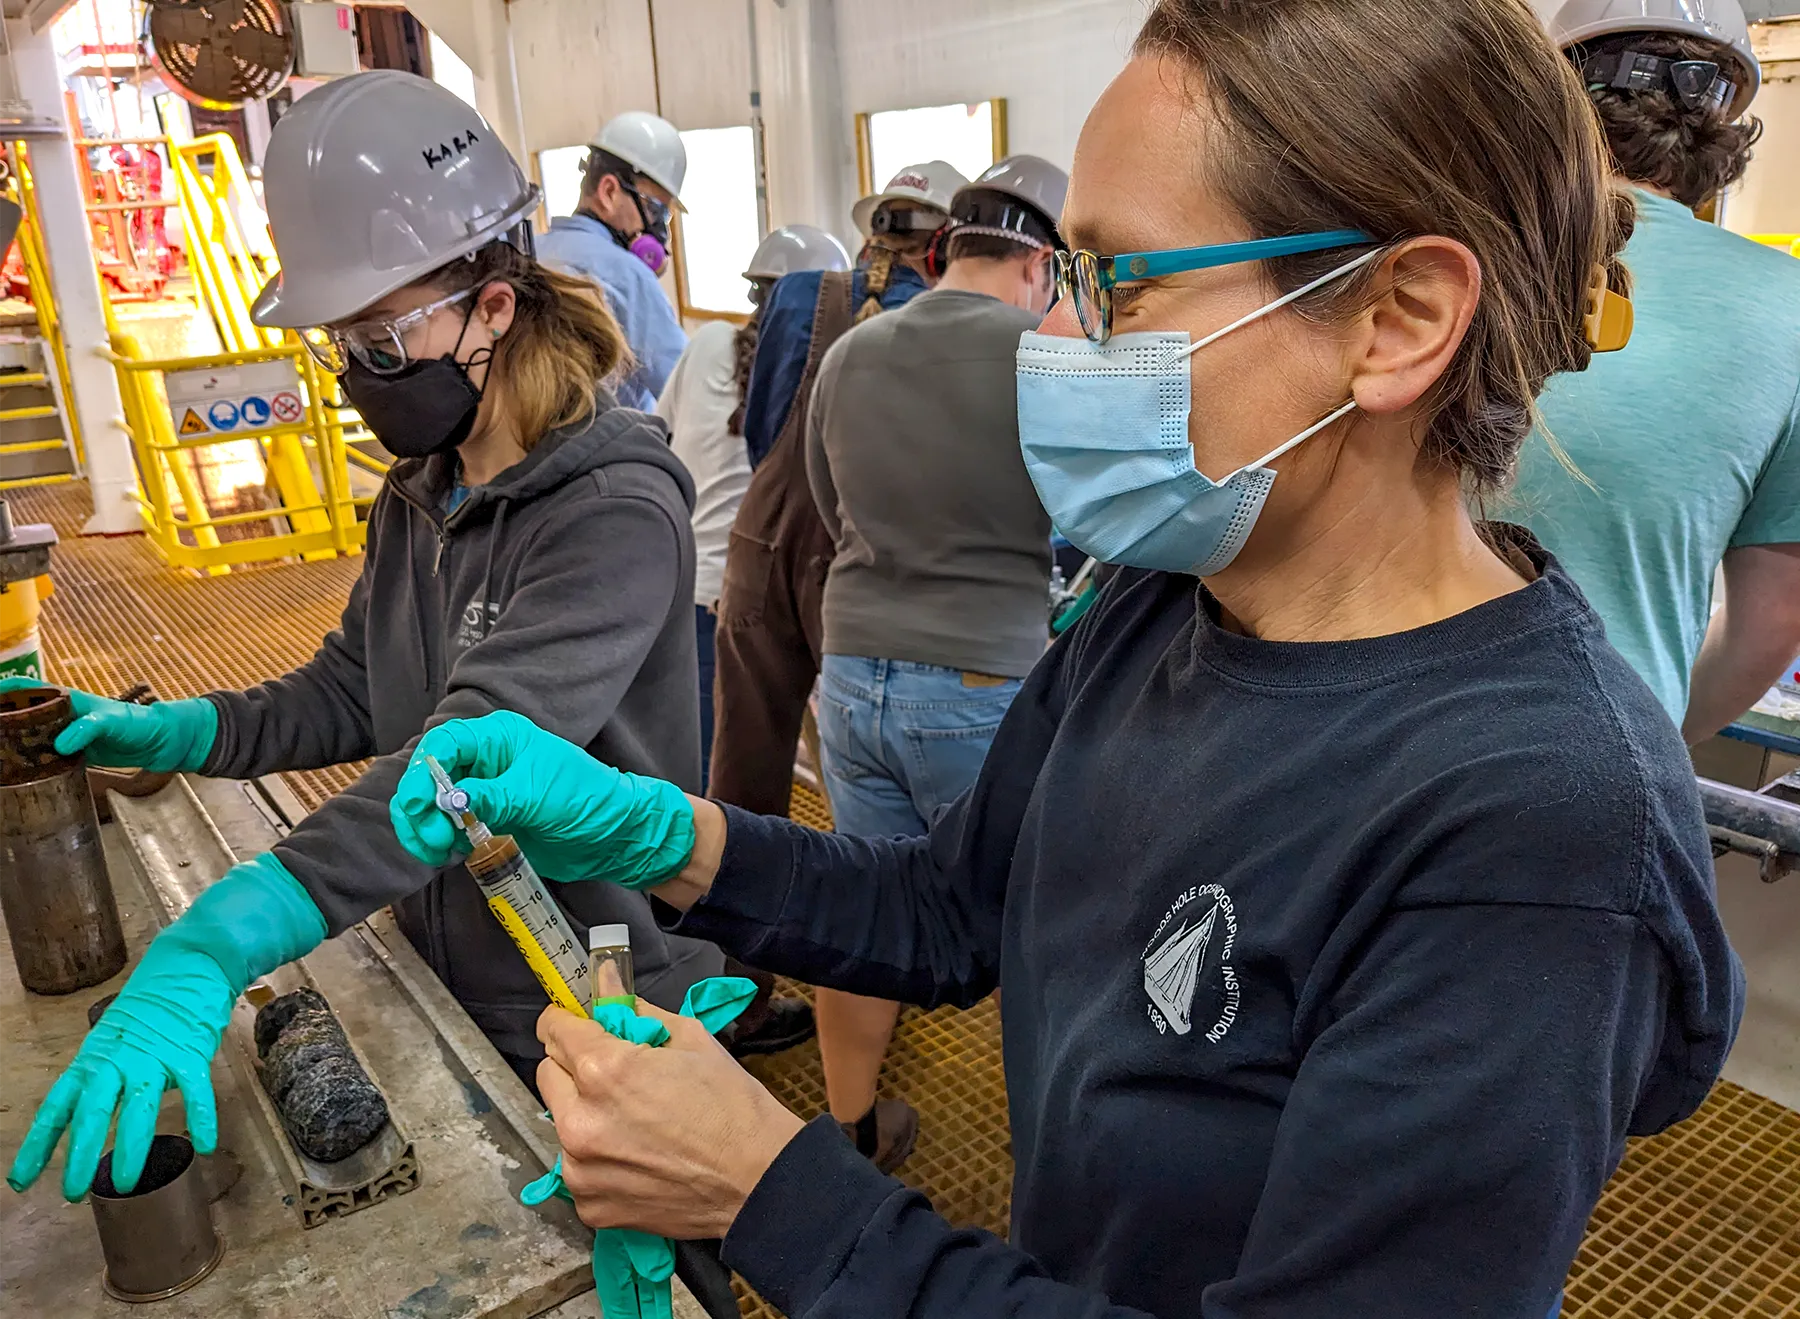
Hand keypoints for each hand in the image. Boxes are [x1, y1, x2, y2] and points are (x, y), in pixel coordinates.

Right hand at [0, 678, 217, 771]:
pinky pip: (42, 759)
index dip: (0, 692)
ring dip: (10, 745)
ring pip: (27, 738)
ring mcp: (63, 736)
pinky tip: (15, 774)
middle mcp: (59, 716)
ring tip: (0, 756)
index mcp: (64, 699)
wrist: (163, 743)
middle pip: (18, 715)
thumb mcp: (113, 720)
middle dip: (2, 722)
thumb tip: (59, 745)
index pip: (22, 688)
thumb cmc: (140, 722)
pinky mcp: (71, 756)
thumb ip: (88, 728)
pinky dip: (28, 764)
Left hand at [6, 854, 324, 1199]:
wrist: (191, 962)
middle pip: (92, 1112)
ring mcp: (155, 1056)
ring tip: (124, 1184)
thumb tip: (90, 1118)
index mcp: (94, 1059)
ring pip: (138, 1107)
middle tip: (72, 1194)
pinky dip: (200, 1117)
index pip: (57, 1106)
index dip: (38, 1144)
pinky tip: (205, 1145)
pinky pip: (195, 1090)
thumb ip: (106, 1075)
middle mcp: (118, 1060)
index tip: (21, 1182)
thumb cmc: (153, 1007)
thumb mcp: (116, 1039)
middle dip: (79, 1155)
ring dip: (130, 1147)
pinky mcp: (191, 1052)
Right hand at [390, 711, 695, 888]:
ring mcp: (485, 792)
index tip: (417, 805)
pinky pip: (450, 827)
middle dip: (419, 807)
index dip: (422, 773)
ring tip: (441, 851)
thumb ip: (490, 797)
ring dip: (426, 828)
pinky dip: (441, 841)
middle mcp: (486, 761)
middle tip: (434, 839)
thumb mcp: (536, 796)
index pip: (443, 744)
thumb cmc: (584, 800)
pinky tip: (452, 854)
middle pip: (429, 776)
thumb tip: (448, 801)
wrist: (614, 835)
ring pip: (433, 805)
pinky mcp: (489, 820)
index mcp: (498, 739)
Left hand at [536, 1001, 804, 1239]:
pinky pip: (577, 1167)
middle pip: (548, 1074)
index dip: (568, 1021)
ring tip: (634, 1122)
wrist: (760, 1181)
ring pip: (562, 1123)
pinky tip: (638, 1157)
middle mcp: (580, 1122)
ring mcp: (580, 1170)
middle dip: (575, 1066)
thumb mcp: (690, 1040)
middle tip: (618, 1074)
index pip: (553, 1029)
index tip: (580, 1024)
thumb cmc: (733, 1106)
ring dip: (586, 1114)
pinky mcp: (589, 1206)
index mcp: (603, 1071)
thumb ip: (636, 1010)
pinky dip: (599, 1159)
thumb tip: (607, 981)